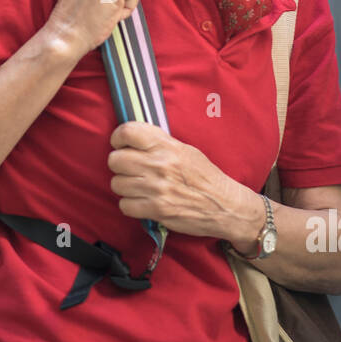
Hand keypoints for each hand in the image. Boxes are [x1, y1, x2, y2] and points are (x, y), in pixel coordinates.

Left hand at [107, 121, 263, 244]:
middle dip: (119, 165)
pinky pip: (125, 205)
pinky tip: (141, 202)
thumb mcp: (186, 151)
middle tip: (128, 169)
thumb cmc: (206, 177)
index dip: (118, 138)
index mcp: (167, 146)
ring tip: (137, 187)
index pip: (128, 132)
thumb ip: (160, 144)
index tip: (120, 144)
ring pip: (117, 183)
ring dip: (124, 186)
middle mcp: (160, 165)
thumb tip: (134, 140)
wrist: (225, 206)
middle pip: (115, 160)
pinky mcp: (157, 210)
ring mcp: (157, 188)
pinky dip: (130, 205)